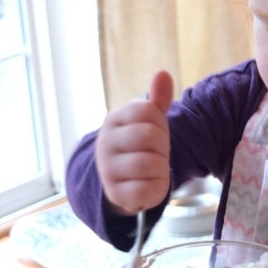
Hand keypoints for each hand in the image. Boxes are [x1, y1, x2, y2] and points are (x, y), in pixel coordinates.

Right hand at [95, 70, 173, 214]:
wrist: (122, 180)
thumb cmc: (139, 144)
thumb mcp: (148, 120)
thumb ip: (157, 99)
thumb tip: (163, 73)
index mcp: (113, 119)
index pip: (148, 110)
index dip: (160, 121)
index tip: (155, 130)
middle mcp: (105, 143)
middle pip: (150, 136)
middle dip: (163, 145)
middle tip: (156, 151)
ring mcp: (107, 170)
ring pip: (151, 163)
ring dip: (161, 167)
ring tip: (153, 168)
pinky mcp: (116, 194)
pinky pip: (149, 189)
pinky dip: (157, 187)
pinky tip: (150, 183)